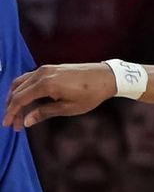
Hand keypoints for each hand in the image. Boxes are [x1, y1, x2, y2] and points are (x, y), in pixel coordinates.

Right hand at [3, 63, 117, 128]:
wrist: (106, 77)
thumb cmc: (91, 94)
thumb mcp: (68, 108)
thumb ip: (45, 113)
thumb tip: (27, 121)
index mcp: (45, 84)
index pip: (19, 99)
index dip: (11, 112)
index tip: (7, 124)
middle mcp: (41, 74)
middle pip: (17, 90)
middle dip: (12, 107)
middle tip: (13, 123)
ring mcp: (45, 69)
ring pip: (20, 82)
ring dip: (15, 97)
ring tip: (17, 112)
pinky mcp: (49, 68)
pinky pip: (29, 78)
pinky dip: (23, 89)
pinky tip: (26, 100)